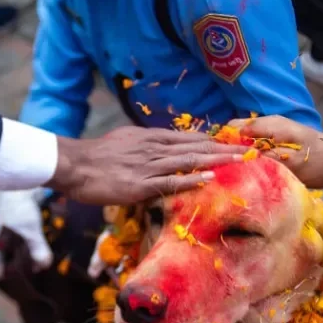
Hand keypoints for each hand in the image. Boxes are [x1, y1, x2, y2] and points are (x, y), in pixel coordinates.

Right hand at [0, 189, 51, 278]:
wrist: (21, 182)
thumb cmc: (19, 205)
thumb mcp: (29, 227)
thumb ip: (37, 247)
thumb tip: (43, 266)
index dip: (9, 274)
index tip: (26, 272)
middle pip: (4, 265)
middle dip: (20, 267)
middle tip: (37, 266)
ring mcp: (1, 238)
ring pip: (12, 257)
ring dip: (26, 259)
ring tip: (41, 258)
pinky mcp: (11, 233)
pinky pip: (18, 248)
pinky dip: (29, 250)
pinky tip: (40, 250)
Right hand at [47, 127, 246, 204]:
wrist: (74, 164)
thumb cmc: (96, 156)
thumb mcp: (125, 141)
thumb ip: (145, 144)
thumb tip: (160, 147)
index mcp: (150, 137)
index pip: (188, 137)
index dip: (213, 140)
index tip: (233, 142)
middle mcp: (154, 148)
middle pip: (195, 146)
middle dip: (224, 148)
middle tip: (249, 150)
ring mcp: (148, 166)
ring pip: (188, 160)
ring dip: (216, 159)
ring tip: (240, 160)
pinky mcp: (140, 184)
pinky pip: (170, 181)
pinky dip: (190, 178)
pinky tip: (209, 178)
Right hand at [227, 116, 322, 189]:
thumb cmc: (319, 163)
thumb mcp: (291, 164)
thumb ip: (264, 159)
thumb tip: (237, 159)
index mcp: (271, 125)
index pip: (235, 127)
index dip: (222, 142)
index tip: (215, 160)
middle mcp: (270, 122)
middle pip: (238, 130)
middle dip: (228, 146)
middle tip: (222, 166)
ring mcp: (274, 128)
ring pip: (245, 136)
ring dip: (238, 150)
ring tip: (231, 168)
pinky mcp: (277, 137)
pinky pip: (255, 141)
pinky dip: (249, 151)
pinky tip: (247, 165)